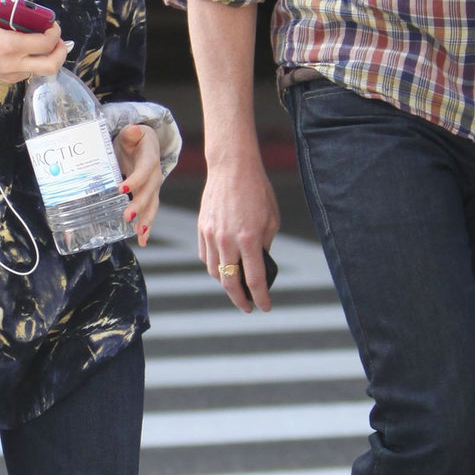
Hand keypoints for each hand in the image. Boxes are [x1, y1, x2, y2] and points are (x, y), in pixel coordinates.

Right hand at [0, 0, 67, 84]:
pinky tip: (29, 51)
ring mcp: (11, 74)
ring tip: (44, 44)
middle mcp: (14, 63)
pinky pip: (30, 73)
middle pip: (51, 65)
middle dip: (61, 51)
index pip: (45, 43)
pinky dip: (35, 63)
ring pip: (43, 71)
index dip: (55, 32)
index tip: (52, 23)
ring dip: (49, 57)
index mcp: (9, 45)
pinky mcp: (7, 79)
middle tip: (57, 39)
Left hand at [114, 124, 162, 248]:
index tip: (122, 188)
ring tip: (139, 233)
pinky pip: (149, 213)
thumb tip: (133, 129)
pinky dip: (147, 228)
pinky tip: (142, 241)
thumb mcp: (131, 133)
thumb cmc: (134, 140)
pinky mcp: (148, 197)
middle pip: (149, 193)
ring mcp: (152, 189)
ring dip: (146, 220)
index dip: (135, 180)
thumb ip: (131, 133)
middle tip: (127, 216)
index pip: (144, 171)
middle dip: (139, 206)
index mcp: (149, 160)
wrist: (146, 145)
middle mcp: (154, 177)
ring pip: (151, 206)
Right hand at [199, 151, 280, 312]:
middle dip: (240, 300)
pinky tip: (224, 267)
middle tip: (248, 306)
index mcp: (250, 239)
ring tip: (237, 287)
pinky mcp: (202, 230)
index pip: (255, 280)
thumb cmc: (257, 191)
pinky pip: (206, 257)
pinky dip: (215, 267)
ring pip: (215, 272)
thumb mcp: (272, 220)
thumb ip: (265, 245)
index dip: (261, 298)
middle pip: (230, 283)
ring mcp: (212, 236)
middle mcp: (228, 241)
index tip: (265, 307)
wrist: (232, 168)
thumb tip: (260, 264)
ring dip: (227, 284)